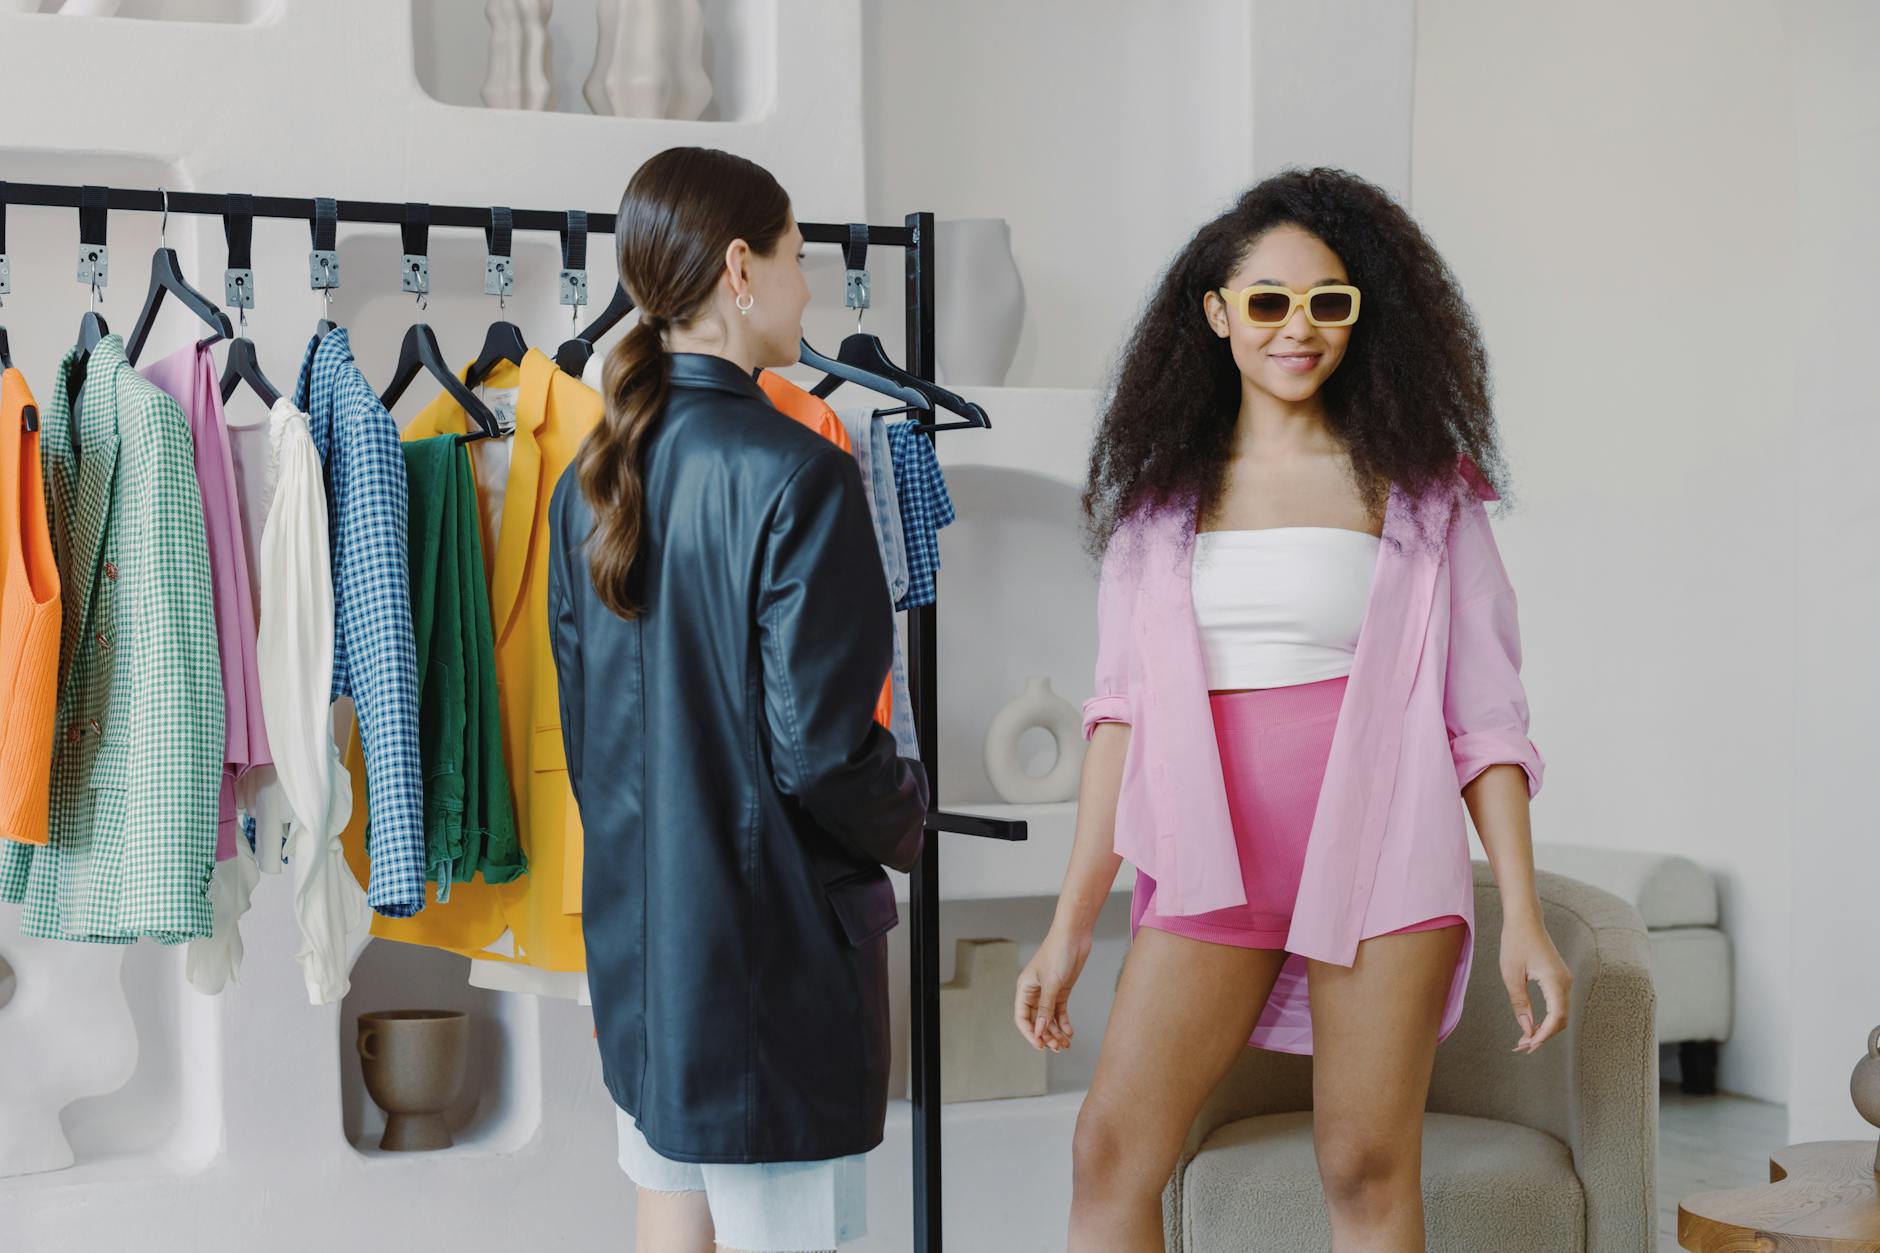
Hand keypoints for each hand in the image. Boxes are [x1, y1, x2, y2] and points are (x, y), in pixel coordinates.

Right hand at [1014, 925, 1091, 1052]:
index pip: (1022, 1018)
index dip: (1030, 1033)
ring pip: (1048, 1018)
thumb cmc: (1058, 953)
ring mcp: (1048, 992)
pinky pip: (1059, 1012)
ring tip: (1066, 1044)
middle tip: (1058, 1048)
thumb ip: (1045, 1008)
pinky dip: (1064, 1023)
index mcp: (1024, 989)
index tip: (1040, 1046)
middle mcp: (1034, 992)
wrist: (1074, 935)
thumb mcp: (1052, 983)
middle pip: (1036, 1021)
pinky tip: (1070, 1032)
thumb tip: (1039, 1031)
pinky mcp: (1061, 990)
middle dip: (1046, 1035)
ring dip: (1056, 1032)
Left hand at [1501, 915, 1571, 1053]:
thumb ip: (1520, 1003)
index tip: (1527, 1046)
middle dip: (1543, 1036)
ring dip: (1544, 1029)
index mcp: (1556, 982)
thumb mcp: (1511, 975)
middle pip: (1560, 1020)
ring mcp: (1565, 981)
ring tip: (1524, 1040)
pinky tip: (1531, 1025)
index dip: (1543, 1035)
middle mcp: (1566, 983)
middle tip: (1521, 1047)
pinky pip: (1557, 1005)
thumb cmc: (1515, 942)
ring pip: (1560, 1015)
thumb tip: (1526, 1029)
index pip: (1555, 1018)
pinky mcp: (1560, 979)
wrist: (1525, 919)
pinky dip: (1546, 1018)